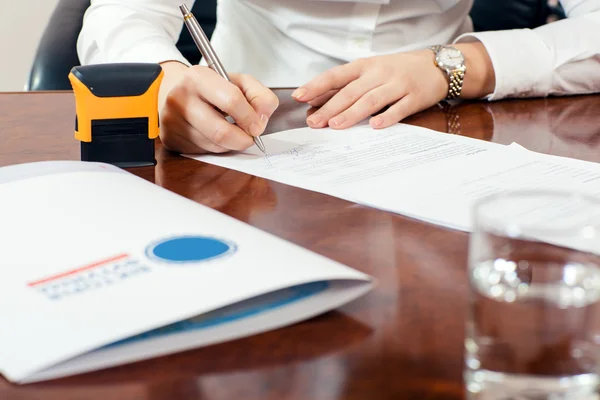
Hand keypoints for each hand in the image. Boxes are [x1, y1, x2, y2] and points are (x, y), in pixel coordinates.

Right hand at [158, 62, 278, 153]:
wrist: (175, 91)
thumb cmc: (211, 88)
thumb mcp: (238, 81)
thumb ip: (259, 95)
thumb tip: (261, 120)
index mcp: (198, 77)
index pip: (232, 100)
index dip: (250, 117)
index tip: (257, 125)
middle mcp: (181, 98)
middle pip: (221, 132)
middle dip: (243, 139)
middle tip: (249, 136)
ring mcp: (173, 121)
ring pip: (214, 146)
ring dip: (231, 144)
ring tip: (230, 130)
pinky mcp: (171, 139)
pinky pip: (204, 152)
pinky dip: (217, 147)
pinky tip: (214, 134)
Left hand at [292, 43, 493, 129]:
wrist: (437, 65)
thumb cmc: (396, 71)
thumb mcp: (369, 72)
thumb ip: (344, 86)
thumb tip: (314, 100)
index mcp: (364, 66)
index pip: (336, 76)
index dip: (316, 86)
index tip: (299, 97)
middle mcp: (379, 73)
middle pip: (351, 91)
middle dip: (330, 107)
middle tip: (314, 122)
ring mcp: (398, 84)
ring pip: (371, 99)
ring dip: (352, 113)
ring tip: (336, 125)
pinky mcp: (415, 97)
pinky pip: (400, 108)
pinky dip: (387, 117)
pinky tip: (375, 126)